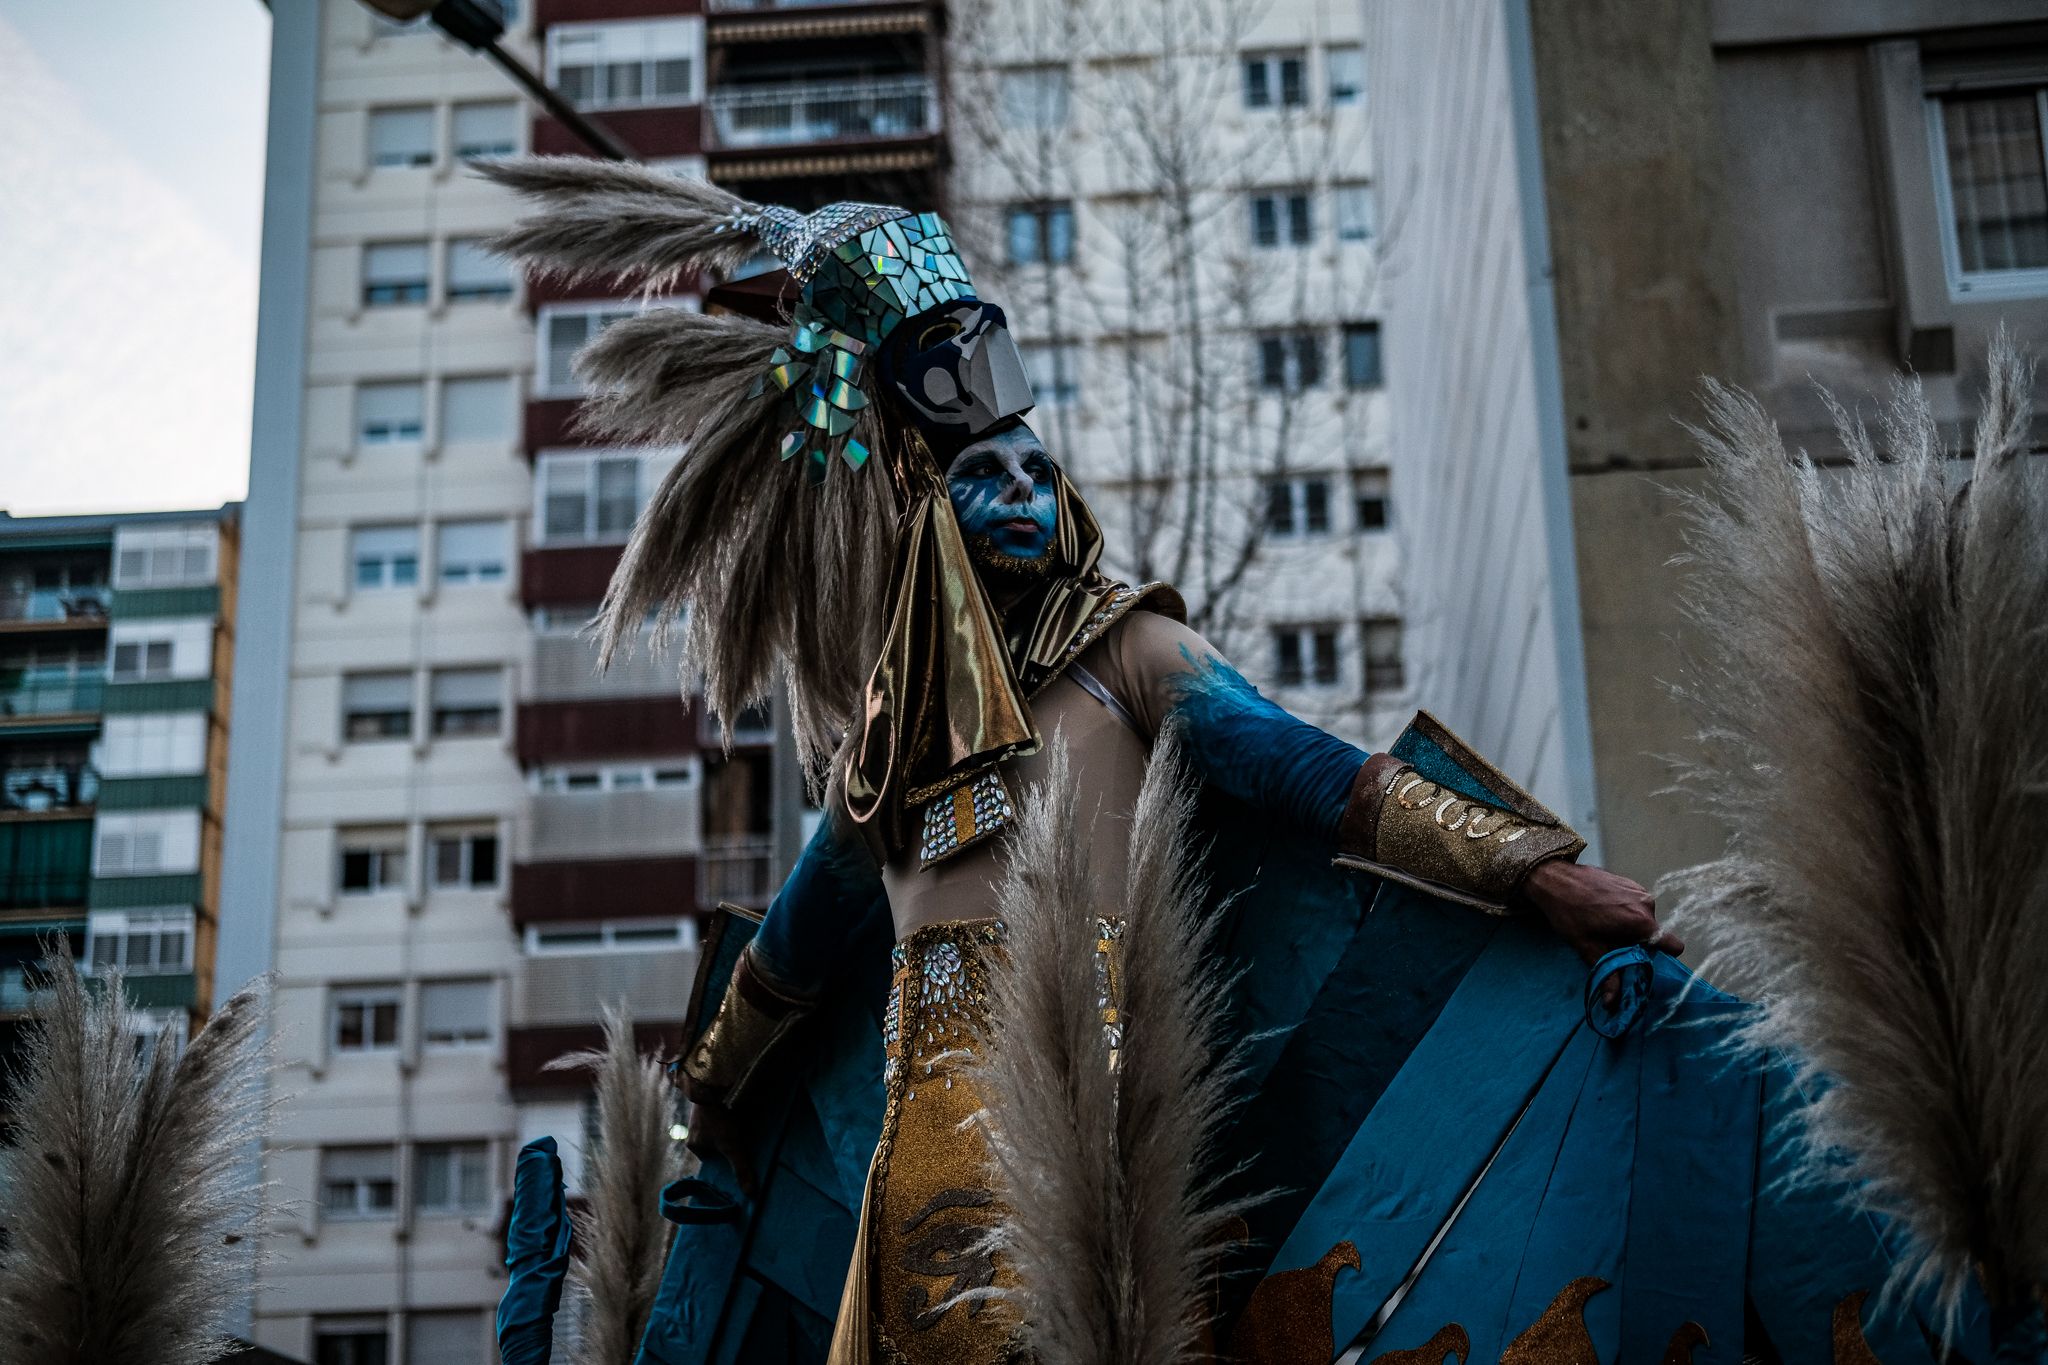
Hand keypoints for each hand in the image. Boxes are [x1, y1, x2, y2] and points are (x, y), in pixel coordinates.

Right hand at [685, 1095, 757, 1195]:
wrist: (712, 1084)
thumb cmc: (718, 1119)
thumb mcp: (732, 1146)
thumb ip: (740, 1168)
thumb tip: (750, 1194)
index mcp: (695, 1144)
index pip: (712, 1160)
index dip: (724, 1161)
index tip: (738, 1159)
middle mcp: (696, 1130)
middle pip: (717, 1143)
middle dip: (730, 1144)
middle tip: (747, 1144)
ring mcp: (703, 1113)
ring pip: (721, 1127)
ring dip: (733, 1127)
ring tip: (749, 1128)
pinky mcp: (712, 1100)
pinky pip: (724, 1111)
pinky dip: (734, 1113)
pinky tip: (747, 1112)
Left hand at [1516, 858, 1682, 1009]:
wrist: (1555, 879)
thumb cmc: (1571, 914)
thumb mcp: (1589, 949)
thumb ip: (1609, 976)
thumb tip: (1613, 1004)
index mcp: (1642, 922)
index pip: (1673, 945)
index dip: (1663, 957)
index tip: (1644, 959)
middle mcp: (1646, 904)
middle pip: (1653, 934)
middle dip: (1637, 942)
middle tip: (1611, 942)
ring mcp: (1639, 890)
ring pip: (1643, 918)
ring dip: (1629, 925)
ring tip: (1602, 924)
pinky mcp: (1629, 882)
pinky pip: (1635, 904)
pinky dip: (1623, 910)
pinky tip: (1601, 909)